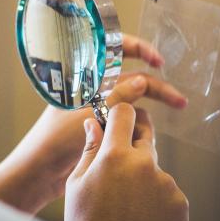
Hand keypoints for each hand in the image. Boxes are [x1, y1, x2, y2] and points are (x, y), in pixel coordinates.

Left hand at [0, 36, 186, 213]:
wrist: (40, 172)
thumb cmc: (56, 139)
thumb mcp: (91, 114)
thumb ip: (118, 97)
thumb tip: (143, 81)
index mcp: (83, 75)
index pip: (113, 50)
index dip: (138, 49)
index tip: (159, 61)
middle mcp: (91, 87)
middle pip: (130, 77)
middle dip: (156, 86)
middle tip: (179, 100)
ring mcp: (96, 106)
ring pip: (131, 98)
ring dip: (152, 103)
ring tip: (177, 110)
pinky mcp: (99, 124)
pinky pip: (125, 117)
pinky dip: (140, 120)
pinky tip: (151, 132)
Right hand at [64, 103, 188, 220]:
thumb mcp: (77, 183)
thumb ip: (90, 149)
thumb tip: (94, 122)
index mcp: (115, 154)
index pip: (125, 113)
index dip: (120, 115)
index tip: (116, 123)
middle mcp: (145, 164)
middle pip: (145, 138)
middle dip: (132, 146)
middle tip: (119, 167)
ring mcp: (166, 184)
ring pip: (155, 170)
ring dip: (143, 179)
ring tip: (126, 207)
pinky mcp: (180, 203)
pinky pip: (167, 193)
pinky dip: (157, 201)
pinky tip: (140, 219)